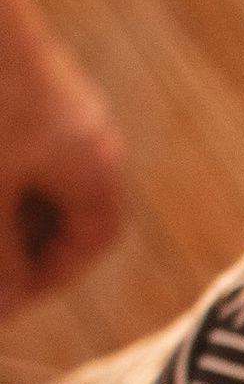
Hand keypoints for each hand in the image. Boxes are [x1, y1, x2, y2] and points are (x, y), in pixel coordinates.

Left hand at [0, 0, 122, 318]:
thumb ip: (0, 254)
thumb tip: (6, 302)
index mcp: (94, 166)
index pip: (92, 239)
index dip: (50, 275)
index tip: (6, 295)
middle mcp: (88, 133)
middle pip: (65, 208)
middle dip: (22, 242)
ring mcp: (58, 102)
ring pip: (34, 174)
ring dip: (10, 205)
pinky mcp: (24, 80)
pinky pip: (19, 143)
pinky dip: (2, 171)